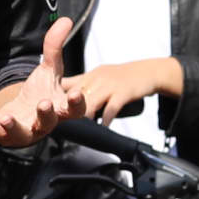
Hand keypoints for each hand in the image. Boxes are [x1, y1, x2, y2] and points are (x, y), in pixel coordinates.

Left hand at [0, 17, 77, 148]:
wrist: (23, 115)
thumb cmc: (41, 93)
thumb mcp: (49, 69)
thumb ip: (55, 46)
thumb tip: (65, 20)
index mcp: (59, 108)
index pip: (75, 109)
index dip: (77, 103)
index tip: (77, 93)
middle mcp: (43, 123)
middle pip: (48, 122)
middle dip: (46, 114)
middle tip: (44, 104)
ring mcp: (23, 131)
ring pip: (21, 133)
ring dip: (13, 126)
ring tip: (6, 118)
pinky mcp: (2, 134)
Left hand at [62, 56, 181, 120]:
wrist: (149, 71)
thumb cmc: (124, 77)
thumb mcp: (101, 75)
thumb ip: (85, 86)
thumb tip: (67, 98)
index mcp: (90, 76)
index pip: (68, 84)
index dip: (57, 96)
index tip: (49, 107)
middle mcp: (97, 79)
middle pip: (76, 94)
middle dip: (66, 109)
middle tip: (60, 122)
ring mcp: (109, 86)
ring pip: (90, 101)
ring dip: (83, 115)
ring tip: (79, 126)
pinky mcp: (122, 93)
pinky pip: (111, 107)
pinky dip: (105, 118)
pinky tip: (103, 126)